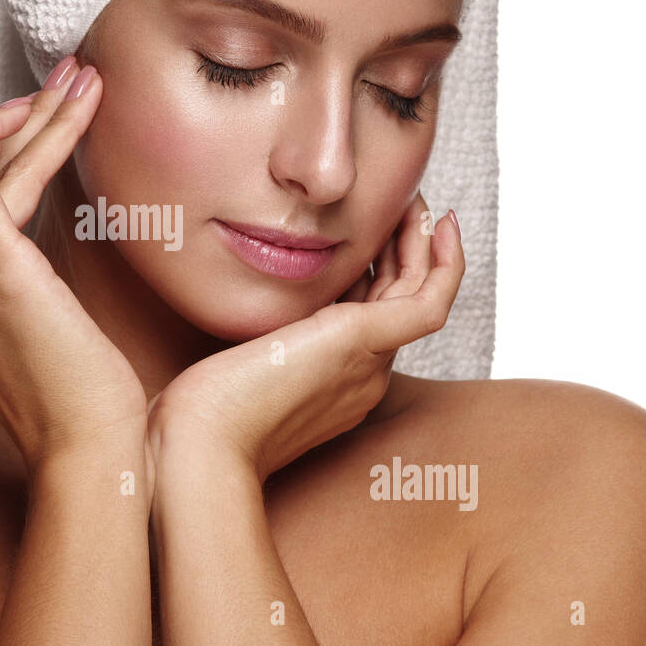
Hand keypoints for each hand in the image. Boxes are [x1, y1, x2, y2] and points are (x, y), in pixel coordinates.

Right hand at [0, 62, 148, 480]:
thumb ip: (19, 271)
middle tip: (73, 76)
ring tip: (86, 80)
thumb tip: (47, 220)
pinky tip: (73, 110)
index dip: (3, 145)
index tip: (52, 109)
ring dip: (35, 114)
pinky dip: (33, 134)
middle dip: (22, 116)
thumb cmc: (74, 396)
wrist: (87, 451)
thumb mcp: (31, 322)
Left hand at [145, 193, 463, 482]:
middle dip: (405, 249)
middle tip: (404, 204)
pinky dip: (445, 261)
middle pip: (399, 303)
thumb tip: (247, 292)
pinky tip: (440, 222)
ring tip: (420, 203)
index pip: (367, 315)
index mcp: (333, 384)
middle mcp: (362, 376)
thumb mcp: (233, 359)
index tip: (368, 232)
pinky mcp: (366, 343)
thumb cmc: (200, 410)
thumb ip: (254, 333)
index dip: (375, 269)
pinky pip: (431, 300)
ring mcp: (370, 364)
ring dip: (425, 244)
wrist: (204, 442)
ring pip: (420, 296)